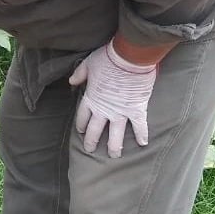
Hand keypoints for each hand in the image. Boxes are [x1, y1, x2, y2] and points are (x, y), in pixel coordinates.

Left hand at [69, 41, 157, 157]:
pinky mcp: (137, 110)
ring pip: (115, 135)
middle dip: (92, 141)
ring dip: (114, 146)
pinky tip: (143, 144)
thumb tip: (71, 81)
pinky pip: (139, 126)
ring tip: (114, 155)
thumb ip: (79, 74)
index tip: (81, 131)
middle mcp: (104, 110)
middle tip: (90, 150)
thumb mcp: (88, 64)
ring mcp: (120, 112)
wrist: (129, 58)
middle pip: (95, 130)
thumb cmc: (108, 59)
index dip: (81, 124)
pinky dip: (142, 135)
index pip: (82, 116)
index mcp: (91, 99)